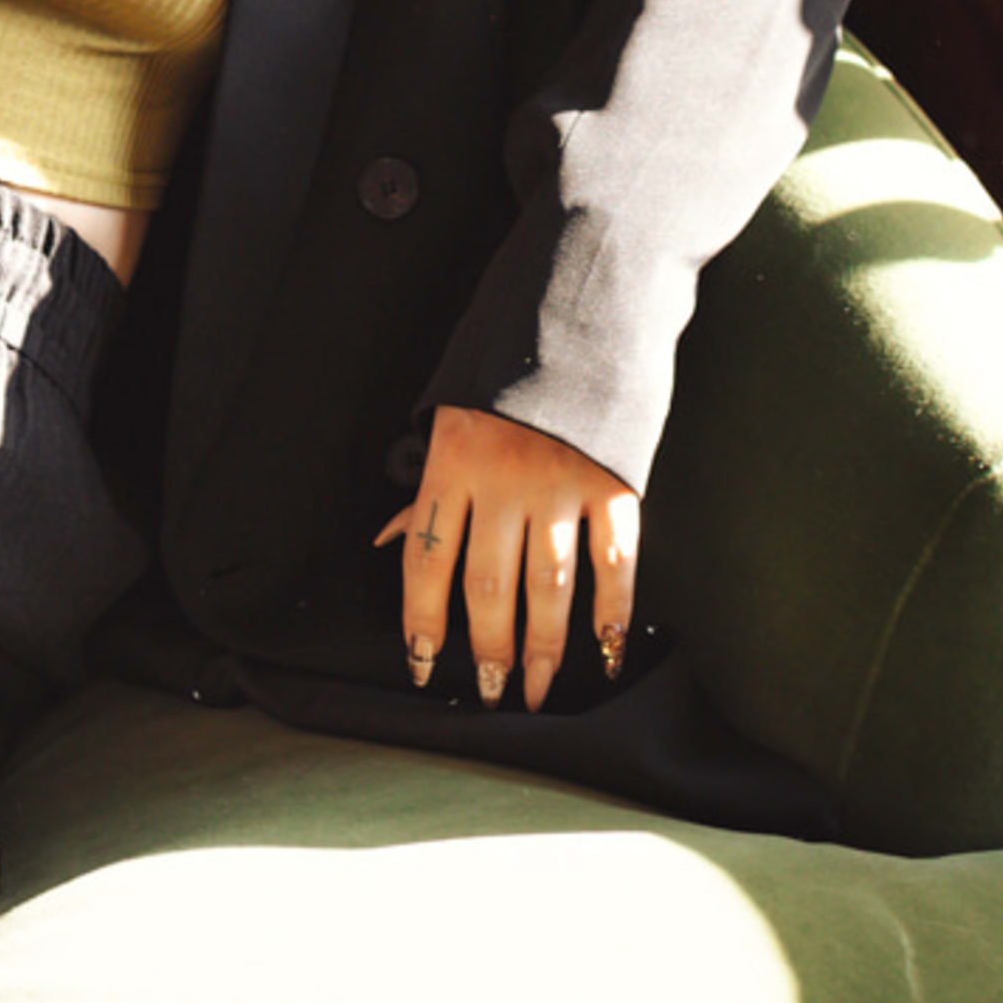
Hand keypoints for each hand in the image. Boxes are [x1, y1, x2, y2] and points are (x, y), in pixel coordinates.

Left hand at [377, 405, 639, 708]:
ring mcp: (561, 484)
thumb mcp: (448, 419)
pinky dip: (612, 612)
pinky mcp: (614, 482)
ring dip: (544, 648)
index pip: (426, 562)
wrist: (578, 312)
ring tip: (538, 688)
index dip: (422, 623)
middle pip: (488, 587)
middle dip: (489, 650)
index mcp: (452, 464)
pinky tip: (606, 651)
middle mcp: (503, 481)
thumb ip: (426, 488)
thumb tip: (388, 543)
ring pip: (548, 588)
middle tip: (493, 690)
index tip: (424, 668)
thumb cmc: (502, 375)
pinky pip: (614, 562)